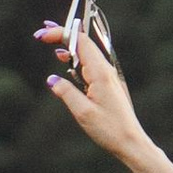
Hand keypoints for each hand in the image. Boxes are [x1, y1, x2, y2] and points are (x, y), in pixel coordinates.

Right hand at [37, 23, 148, 167]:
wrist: (131, 142)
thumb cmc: (110, 129)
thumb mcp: (82, 112)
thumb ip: (66, 92)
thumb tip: (52, 80)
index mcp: (100, 73)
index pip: (80, 42)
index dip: (60, 34)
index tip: (41, 35)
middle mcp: (106, 71)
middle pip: (83, 43)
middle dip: (62, 34)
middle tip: (42, 30)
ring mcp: (108, 77)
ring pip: (85, 53)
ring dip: (67, 45)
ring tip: (49, 39)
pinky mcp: (107, 85)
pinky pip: (89, 65)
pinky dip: (74, 59)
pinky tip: (64, 59)